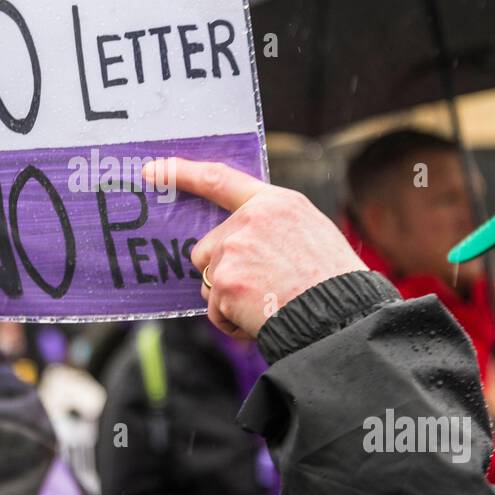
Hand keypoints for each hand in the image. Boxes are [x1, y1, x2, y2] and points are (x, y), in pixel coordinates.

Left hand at [143, 158, 365, 337]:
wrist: (342, 317)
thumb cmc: (334, 282)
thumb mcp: (311, 233)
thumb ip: (272, 226)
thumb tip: (238, 238)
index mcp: (276, 203)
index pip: (219, 179)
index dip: (182, 173)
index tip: (153, 170)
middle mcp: (250, 220)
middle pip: (207, 248)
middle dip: (224, 272)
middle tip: (264, 288)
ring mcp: (234, 250)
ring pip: (209, 281)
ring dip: (229, 300)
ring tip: (268, 304)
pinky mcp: (225, 282)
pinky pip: (215, 311)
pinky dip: (232, 323)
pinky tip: (262, 320)